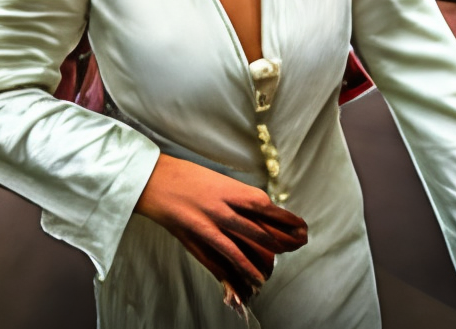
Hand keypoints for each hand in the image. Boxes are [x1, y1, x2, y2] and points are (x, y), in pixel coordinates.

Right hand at [134, 154, 307, 302]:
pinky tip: (247, 278)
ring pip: (242, 244)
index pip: (265, 206)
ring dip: (261, 259)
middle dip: (282, 239)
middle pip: (259, 226)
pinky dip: (236, 268)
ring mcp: (210, 222)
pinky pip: (221, 256)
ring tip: (274, 268)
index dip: (285, 218)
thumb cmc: (186, 176)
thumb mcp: (215, 180)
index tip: (300, 226)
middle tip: (298, 244)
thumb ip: (235, 197)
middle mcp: (223, 205)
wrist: (154, 179)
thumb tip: (259, 211)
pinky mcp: (196, 236)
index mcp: (229, 188)